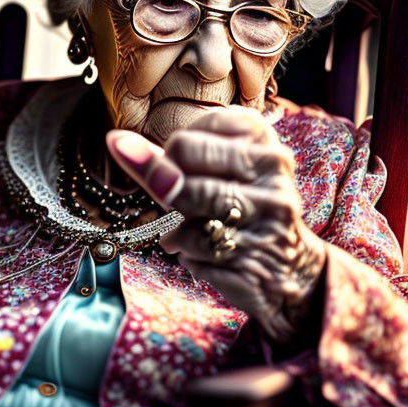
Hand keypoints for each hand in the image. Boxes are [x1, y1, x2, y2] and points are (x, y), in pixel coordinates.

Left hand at [106, 106, 326, 342]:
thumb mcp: (216, 175)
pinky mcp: (255, 259)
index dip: (173, 158)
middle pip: (183, 161)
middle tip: (184, 203)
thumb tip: (116, 142)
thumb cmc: (240, 211)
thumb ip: (167, 159)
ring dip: (175, 228)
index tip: (189, 172)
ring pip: (185, 210)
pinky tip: (207, 255)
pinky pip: (193, 253)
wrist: (291, 271)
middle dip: (168, 185)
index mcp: (261, 141)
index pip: (188, 135)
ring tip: (189, 231)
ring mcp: (267, 217)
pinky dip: (188, 256)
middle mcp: (271, 172)